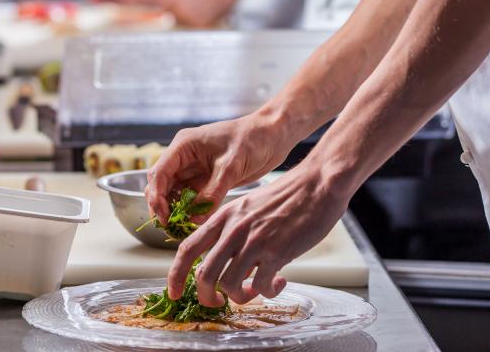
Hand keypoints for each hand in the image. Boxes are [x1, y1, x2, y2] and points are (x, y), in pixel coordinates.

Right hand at [146, 111, 294, 225]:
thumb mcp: (231, 166)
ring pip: (173, 193)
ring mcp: (193, 169)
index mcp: (184, 146)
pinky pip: (190, 198)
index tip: (164, 217)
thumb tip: (195, 218)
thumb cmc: (252, 139)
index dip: (156, 196)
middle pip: (161, 184)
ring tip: (180, 228)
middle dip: (161, 205)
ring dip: (174, 210)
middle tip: (170, 227)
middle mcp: (184, 157)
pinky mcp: (205, 180)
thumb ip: (212, 192)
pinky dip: (189, 211)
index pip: (159, 173)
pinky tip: (193, 222)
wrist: (273, 135)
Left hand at [168, 165, 349, 305]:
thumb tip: (224, 260)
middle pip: (204, 274)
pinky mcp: (276, 252)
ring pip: (231, 285)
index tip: (174, 292)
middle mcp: (233, 230)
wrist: (316, 185)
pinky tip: (278, 282)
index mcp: (222, 217)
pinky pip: (262, 286)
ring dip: (241, 297)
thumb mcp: (247, 207)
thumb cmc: (285, 197)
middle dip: (207, 297)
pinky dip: (268, 292)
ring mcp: (254, 241)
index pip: (187, 248)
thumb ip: (232, 230)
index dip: (175, 274)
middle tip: (219, 303)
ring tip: (255, 291)